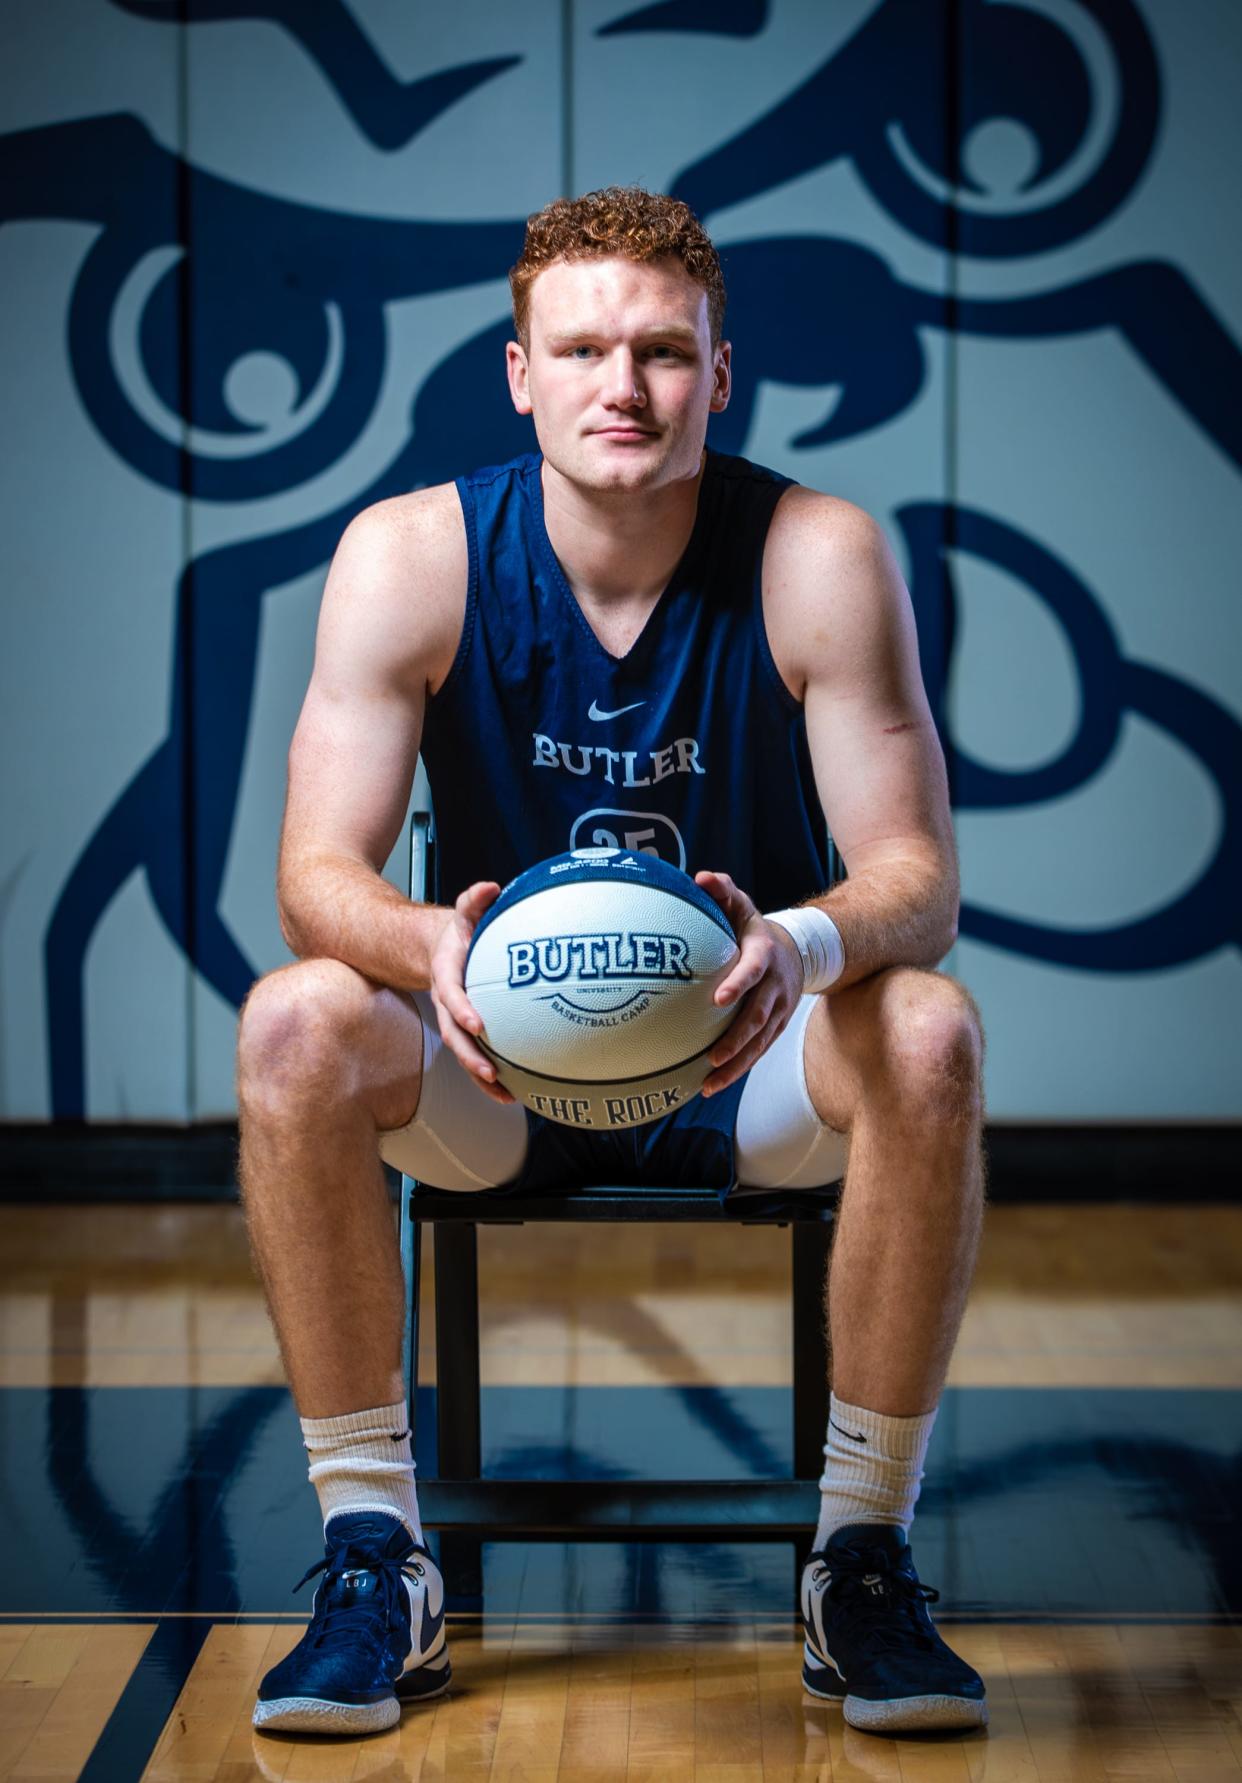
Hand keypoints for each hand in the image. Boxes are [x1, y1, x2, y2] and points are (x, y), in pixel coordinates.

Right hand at [428, 881, 514, 1104]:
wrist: (441, 948)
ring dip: (480, 1076)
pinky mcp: (467, 1031)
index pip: (450, 994)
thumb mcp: (465, 911)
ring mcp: (456, 1019)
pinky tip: (512, 1095)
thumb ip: (474, 899)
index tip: (478, 1023)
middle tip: (489, 1071)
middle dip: (470, 1055)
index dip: (462, 1009)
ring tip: (504, 1093)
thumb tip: (490, 887)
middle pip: (454, 1034)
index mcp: (446, 974)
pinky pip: (476, 1056)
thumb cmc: (461, 931)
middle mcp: (447, 1002)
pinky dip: (490, 1078)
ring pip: (464, 1052)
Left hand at [694, 870, 804, 1095]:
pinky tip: (712, 1085)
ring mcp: (778, 1010)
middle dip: (737, 1039)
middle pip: (758, 1017)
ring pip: (759, 1043)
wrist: (797, 952)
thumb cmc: (754, 928)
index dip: (739, 983)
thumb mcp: (742, 905)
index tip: (718, 998)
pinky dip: (738, 1070)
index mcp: (763, 955)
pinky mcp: (775, 1028)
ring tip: (708, 1084)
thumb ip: (723, 890)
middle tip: (713, 1057)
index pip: (753, 969)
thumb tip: (700, 878)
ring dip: (736, 1065)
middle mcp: (775, 986)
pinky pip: (758, 1052)